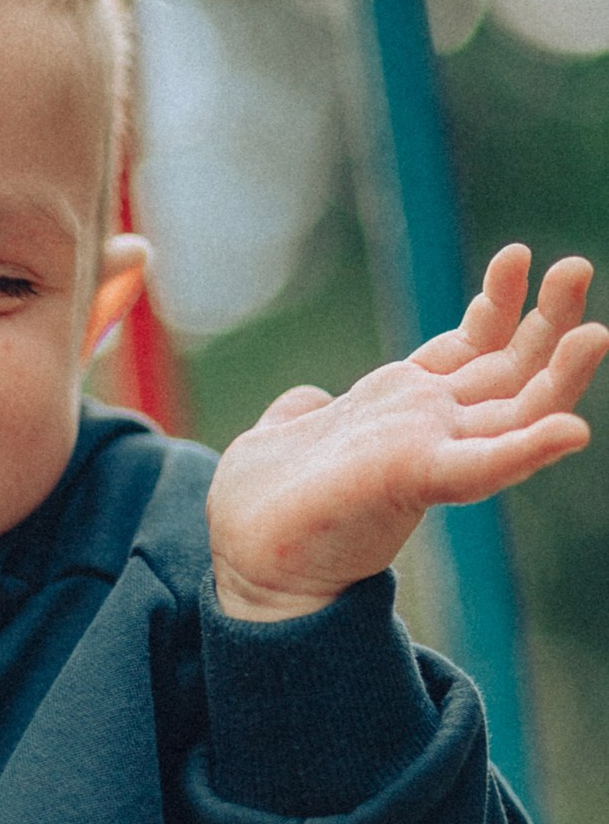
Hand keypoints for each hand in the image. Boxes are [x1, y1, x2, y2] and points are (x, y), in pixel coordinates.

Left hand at [207, 247, 606, 620]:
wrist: (249, 566)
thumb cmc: (262, 511)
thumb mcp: (279, 439)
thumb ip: (303, 413)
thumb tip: (305, 398)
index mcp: (402, 411)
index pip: (467, 350)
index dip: (495, 306)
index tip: (515, 257)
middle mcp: (429, 430)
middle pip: (507, 370)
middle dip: (546, 319)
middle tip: (575, 267)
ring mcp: (429, 454)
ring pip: (516, 411)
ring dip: (560, 373)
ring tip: (596, 332)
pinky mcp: (416, 479)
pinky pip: (486, 465)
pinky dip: (530, 450)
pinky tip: (573, 431)